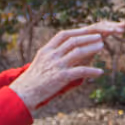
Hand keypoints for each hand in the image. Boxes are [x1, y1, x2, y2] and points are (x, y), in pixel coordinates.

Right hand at [10, 23, 124, 110]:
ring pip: (78, 52)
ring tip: (102, 46)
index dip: (77, 31)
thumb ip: (53, 57)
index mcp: (46, 50)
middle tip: (100, 37)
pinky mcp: (61, 77)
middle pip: (73, 40)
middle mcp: (51, 55)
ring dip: (92, 48)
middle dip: (88, 37)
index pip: (63, 34)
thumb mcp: (40, 64)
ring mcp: (56, 65)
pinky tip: (100, 72)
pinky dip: (92, 71)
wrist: (22, 94)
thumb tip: (68, 53)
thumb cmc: (32, 81)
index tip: (88, 30)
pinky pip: (80, 71)